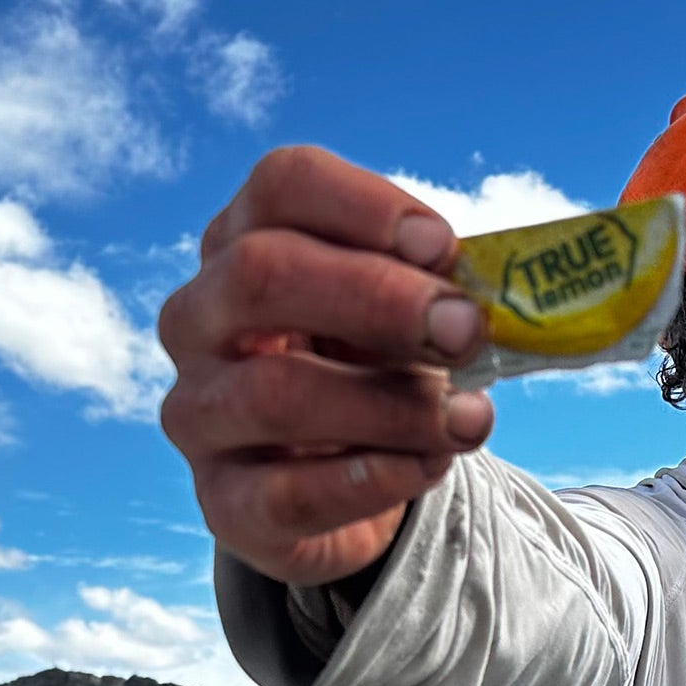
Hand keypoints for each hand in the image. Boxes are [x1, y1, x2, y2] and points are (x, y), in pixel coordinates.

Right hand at [157, 146, 494, 587]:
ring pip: (272, 391)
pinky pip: (286, 492)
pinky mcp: (222, 501)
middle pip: (261, 273)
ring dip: (391, 406)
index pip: (281, 185)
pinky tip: (430, 466)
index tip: (443, 247)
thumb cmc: (373, 372)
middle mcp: (200, 318)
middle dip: (377, 298)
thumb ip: (434, 296)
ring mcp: (199, 411)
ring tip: (468, 419)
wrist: (341, 486)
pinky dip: (373, 480)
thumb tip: (486, 303)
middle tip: (466, 331)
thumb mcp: (402, 318)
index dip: (364, 207)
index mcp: (247, 243)